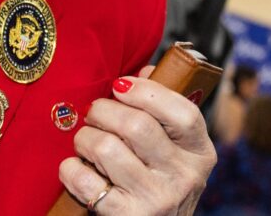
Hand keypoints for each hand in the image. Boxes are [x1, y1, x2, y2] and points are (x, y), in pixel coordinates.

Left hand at [58, 67, 216, 214]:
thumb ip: (160, 107)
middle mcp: (184, 176)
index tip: (120, 86)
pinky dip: (70, 168)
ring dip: (84, 139)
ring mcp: (156, 198)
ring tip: (86, 144)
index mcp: (199, 152)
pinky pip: (83, 177)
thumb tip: (147, 69)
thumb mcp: (171, 147)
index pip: (183, 112)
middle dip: (102, 111)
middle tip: (94, 115)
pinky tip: (78, 168)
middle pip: (135, 124)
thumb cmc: (155, 178)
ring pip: (104, 147)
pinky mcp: (127, 215)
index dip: (146, 91)